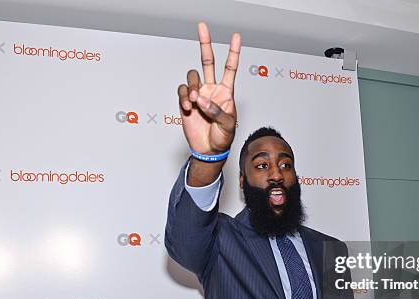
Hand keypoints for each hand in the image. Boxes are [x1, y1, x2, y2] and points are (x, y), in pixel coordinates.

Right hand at [178, 22, 240, 154]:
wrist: (209, 150)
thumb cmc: (223, 138)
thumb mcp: (227, 125)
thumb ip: (216, 110)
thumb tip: (201, 98)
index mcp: (226, 92)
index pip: (230, 68)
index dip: (233, 52)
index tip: (236, 37)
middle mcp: (212, 90)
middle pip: (208, 61)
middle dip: (205, 44)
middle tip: (202, 27)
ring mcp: (199, 95)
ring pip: (192, 77)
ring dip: (192, 86)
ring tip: (194, 101)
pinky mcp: (187, 102)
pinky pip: (182, 91)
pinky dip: (183, 97)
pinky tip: (187, 107)